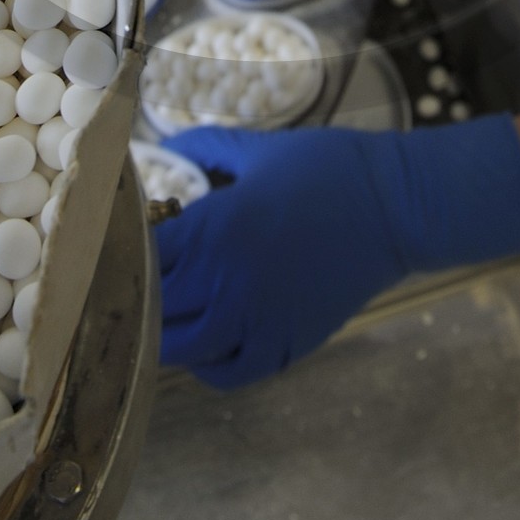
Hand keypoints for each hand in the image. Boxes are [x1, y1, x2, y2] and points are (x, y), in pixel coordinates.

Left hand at [157, 116, 519, 389]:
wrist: (395, 206)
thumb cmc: (327, 168)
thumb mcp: (258, 149)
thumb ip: (204, 148)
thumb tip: (165, 146)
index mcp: (213, 229)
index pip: (138, 256)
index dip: (124, 249)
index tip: (125, 239)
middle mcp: (225, 282)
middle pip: (150, 308)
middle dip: (137, 291)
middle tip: (139, 275)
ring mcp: (254, 321)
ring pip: (180, 349)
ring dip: (167, 329)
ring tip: (171, 307)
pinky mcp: (284, 346)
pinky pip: (225, 373)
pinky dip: (207, 362)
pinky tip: (209, 336)